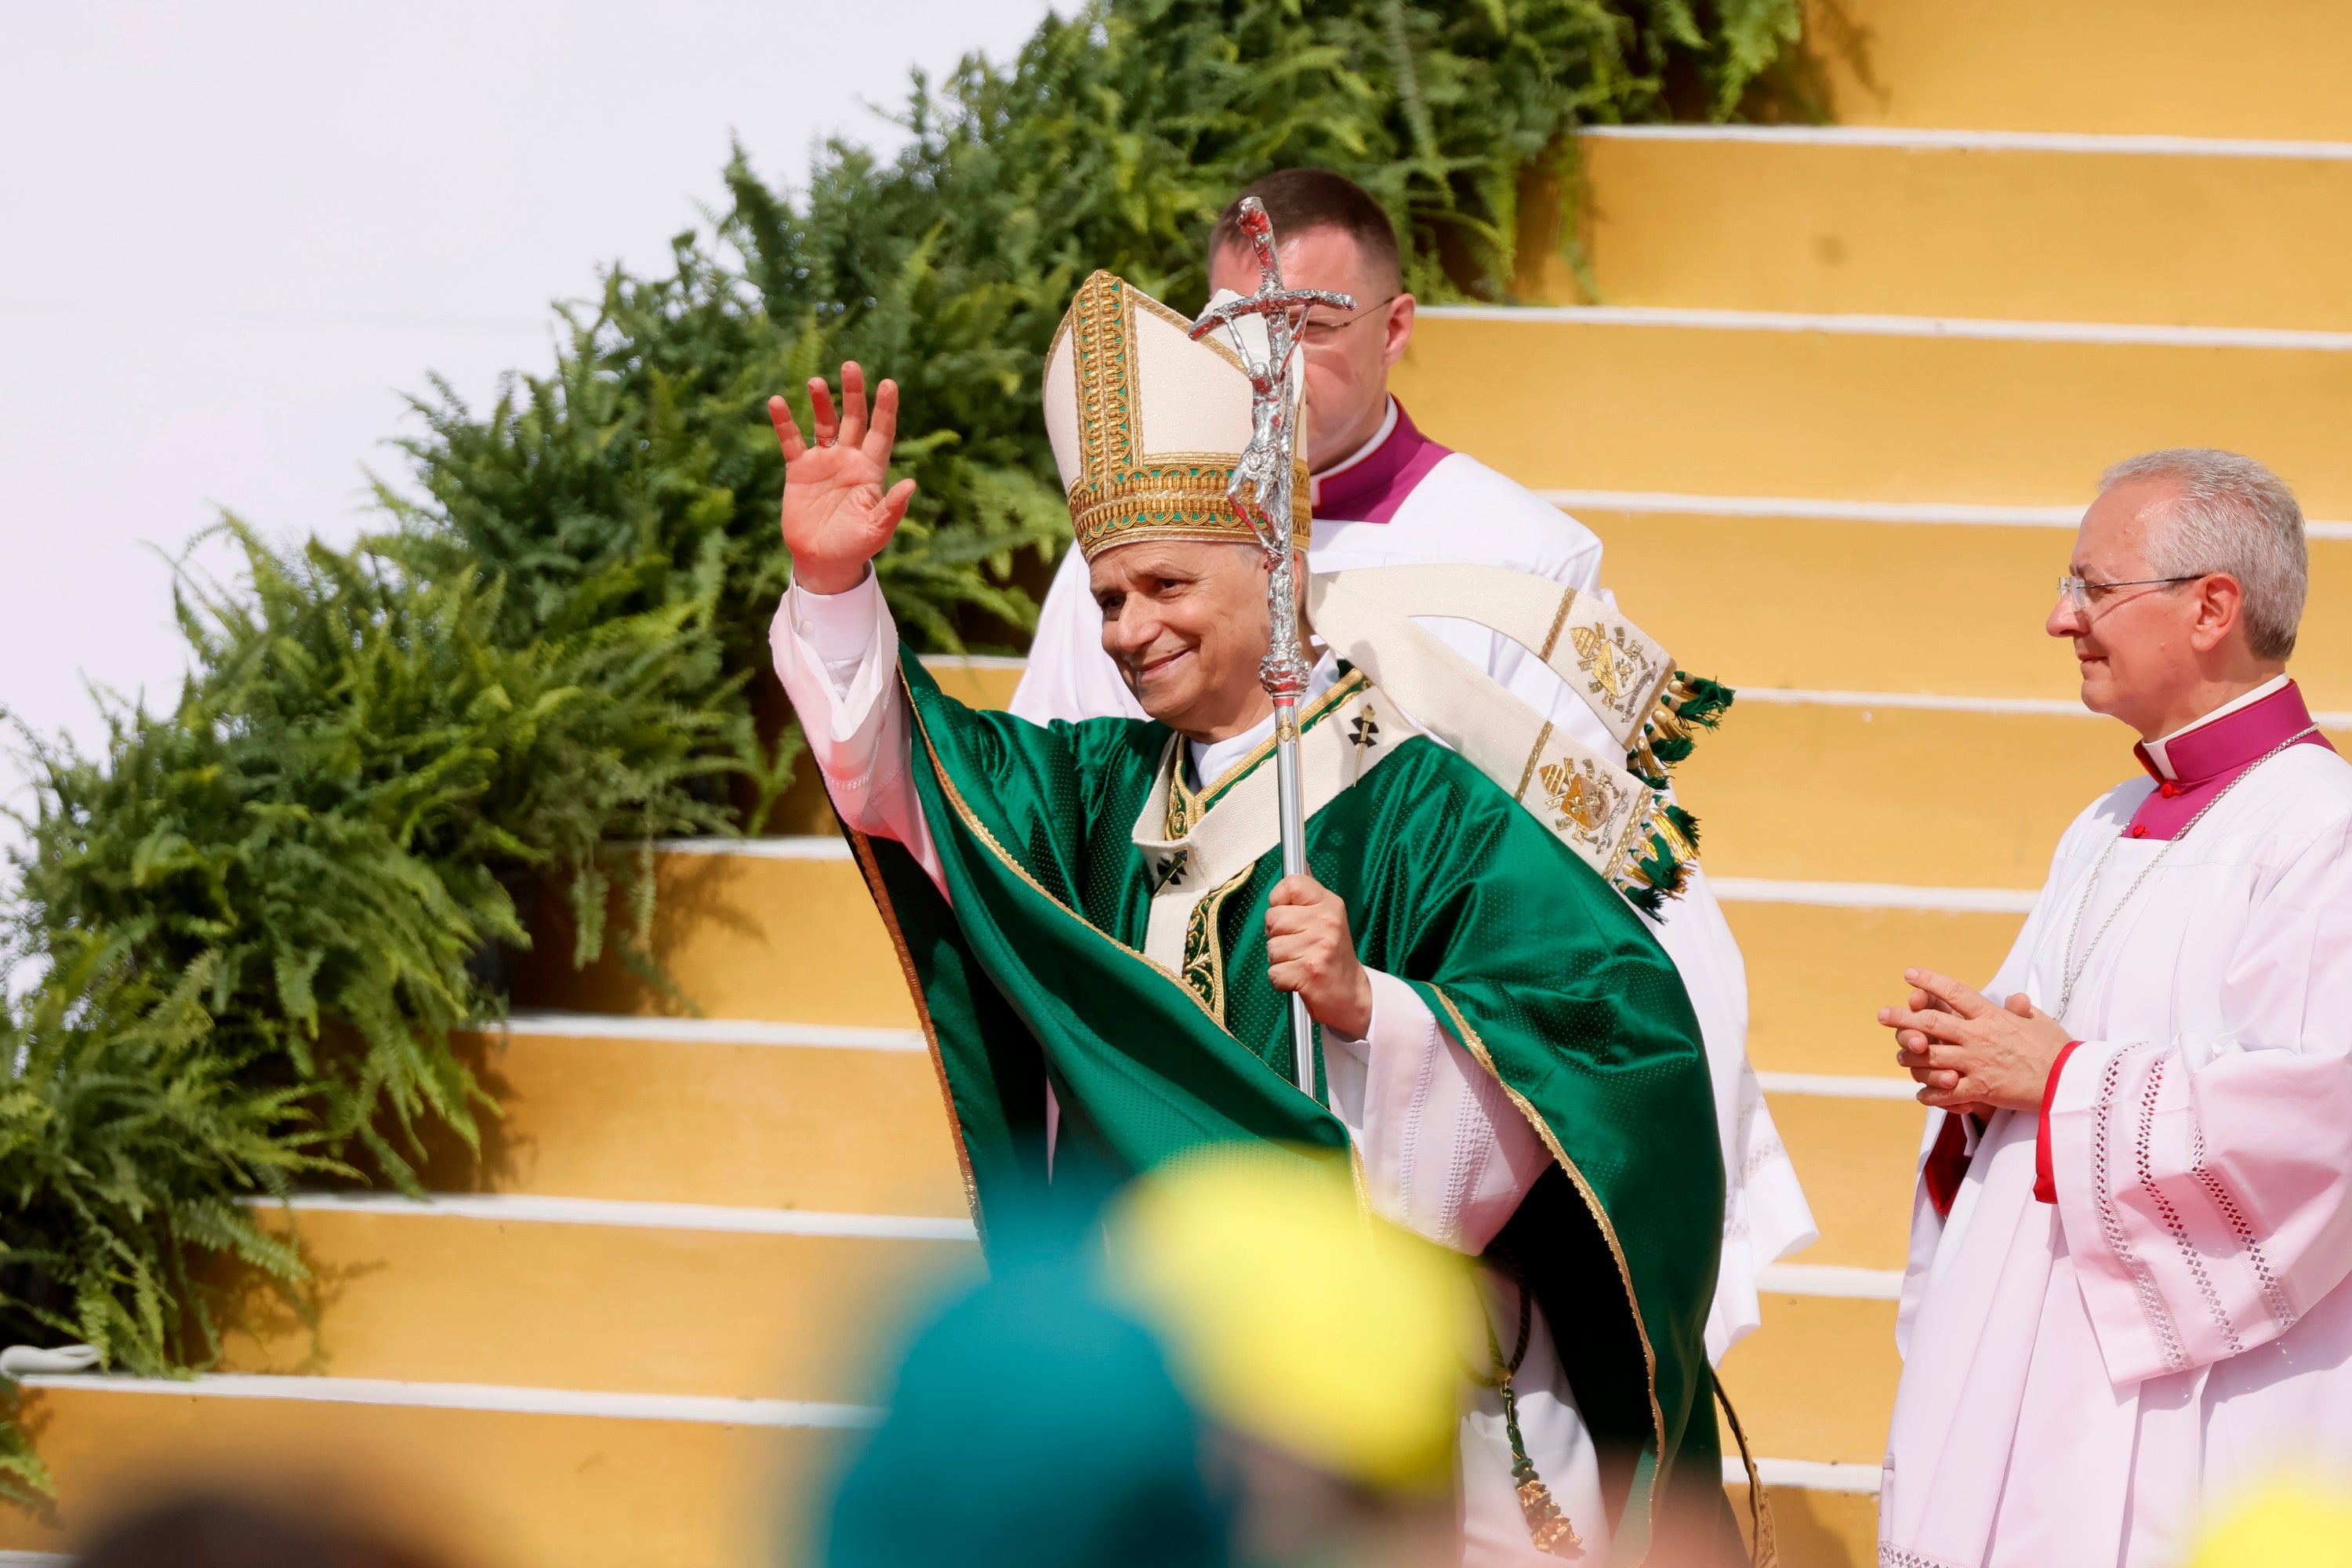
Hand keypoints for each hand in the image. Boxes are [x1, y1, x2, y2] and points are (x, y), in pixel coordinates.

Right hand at [770, 362, 916, 594]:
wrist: (822, 561)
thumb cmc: (855, 547)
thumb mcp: (876, 530)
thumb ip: (892, 508)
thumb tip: (911, 484)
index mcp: (871, 470)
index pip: (881, 432)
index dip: (885, 409)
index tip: (889, 383)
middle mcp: (849, 459)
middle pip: (853, 418)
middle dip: (853, 393)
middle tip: (851, 366)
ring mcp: (823, 461)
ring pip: (823, 423)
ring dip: (821, 402)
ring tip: (815, 382)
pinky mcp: (798, 469)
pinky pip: (790, 440)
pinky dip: (784, 422)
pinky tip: (777, 402)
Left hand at [1264, 875, 1372, 1038]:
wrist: (1352, 995)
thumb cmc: (1332, 957)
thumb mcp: (1326, 920)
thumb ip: (1304, 902)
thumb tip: (1284, 881)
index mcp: (1330, 904)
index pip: (1291, 884)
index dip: (1279, 901)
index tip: (1288, 915)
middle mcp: (1326, 922)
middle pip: (1273, 919)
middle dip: (1277, 936)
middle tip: (1298, 947)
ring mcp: (1319, 947)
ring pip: (1271, 948)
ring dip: (1279, 961)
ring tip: (1300, 963)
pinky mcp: (1309, 972)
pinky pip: (1273, 973)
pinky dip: (1281, 981)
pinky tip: (1299, 979)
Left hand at [1878, 968, 2070, 1113]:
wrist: (2070, 1082)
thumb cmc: (2058, 1050)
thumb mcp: (2042, 1022)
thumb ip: (2023, 1009)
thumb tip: (2015, 998)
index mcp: (1992, 1016)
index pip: (1954, 993)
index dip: (1929, 982)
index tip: (1910, 974)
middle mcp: (1978, 1037)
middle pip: (1930, 1024)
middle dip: (1901, 1018)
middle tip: (1882, 1014)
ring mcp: (1976, 1063)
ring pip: (1929, 1058)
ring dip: (1910, 1057)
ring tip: (1900, 1055)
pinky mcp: (1980, 1089)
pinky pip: (1945, 1092)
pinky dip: (1931, 1093)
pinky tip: (1922, 1093)